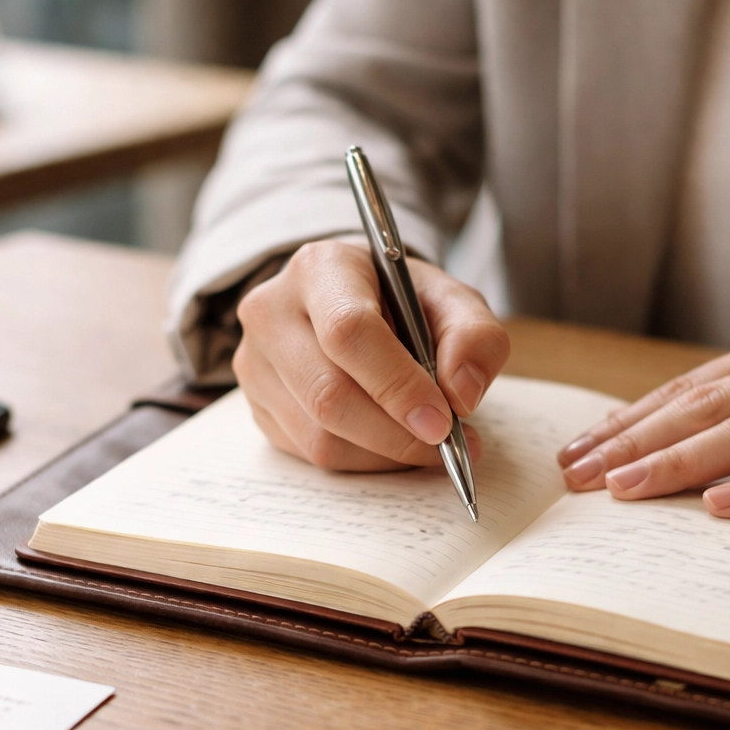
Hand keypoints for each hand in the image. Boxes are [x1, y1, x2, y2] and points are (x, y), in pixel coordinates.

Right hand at [233, 239, 509, 469]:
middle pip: (329, 394)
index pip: (349, 332)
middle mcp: (272, 312)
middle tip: (447, 443)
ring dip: (384, 454)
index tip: (443, 421)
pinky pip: (310, 454)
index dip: (397, 384)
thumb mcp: (451, 301)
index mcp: (321, 268)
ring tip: (428, 444)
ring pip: (319, 436)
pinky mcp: (257, 406)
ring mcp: (255, 362)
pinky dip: (363, 460)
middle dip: (396, 433)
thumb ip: (474, 337)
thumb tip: (461, 395)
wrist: (350, 304)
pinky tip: (391, 441)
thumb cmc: (401, 301)